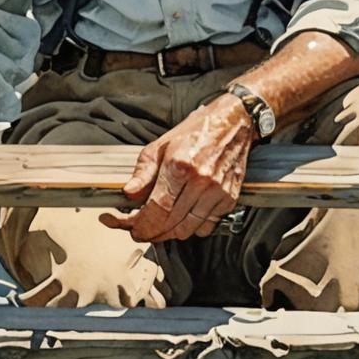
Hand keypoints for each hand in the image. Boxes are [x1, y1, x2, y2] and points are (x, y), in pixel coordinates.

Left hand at [99, 93, 254, 241]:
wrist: (231, 124)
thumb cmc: (196, 131)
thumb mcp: (160, 145)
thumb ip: (143, 172)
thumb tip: (128, 193)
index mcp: (179, 166)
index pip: (156, 208)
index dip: (139, 223)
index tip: (126, 225)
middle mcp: (201, 182)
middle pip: (171, 223)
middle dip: (149, 232)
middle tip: (136, 230)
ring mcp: (217, 193)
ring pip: (188, 230)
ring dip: (167, 234)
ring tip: (154, 228)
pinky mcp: (229, 200)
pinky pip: (206, 227)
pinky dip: (190, 229)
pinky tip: (179, 220)